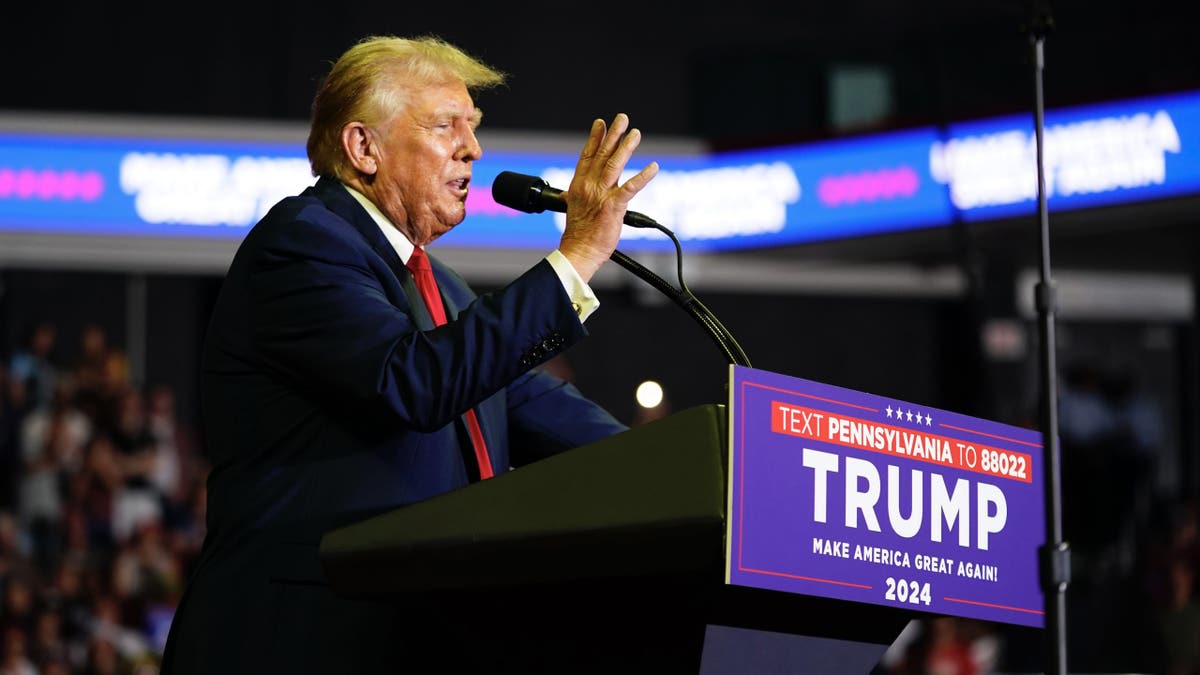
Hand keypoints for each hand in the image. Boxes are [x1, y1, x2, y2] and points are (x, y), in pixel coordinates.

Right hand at [558, 114, 658, 281]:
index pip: (587, 155)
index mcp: (579, 185)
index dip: (595, 138)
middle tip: (622, 118)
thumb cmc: (579, 234)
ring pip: (615, 164)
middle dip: (613, 134)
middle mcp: (589, 186)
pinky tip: (653, 167)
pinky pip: (631, 188)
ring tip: (636, 133)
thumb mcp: (573, 209)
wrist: (579, 250)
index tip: (601, 123)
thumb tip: (569, 194)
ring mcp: (601, 195)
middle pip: (602, 154)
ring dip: (626, 147)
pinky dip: (643, 176)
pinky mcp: (614, 206)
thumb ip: (575, 196)